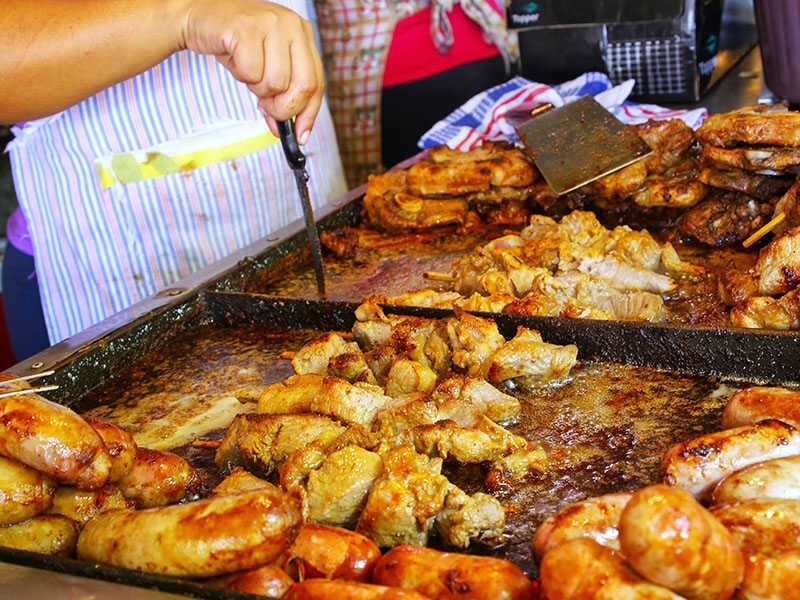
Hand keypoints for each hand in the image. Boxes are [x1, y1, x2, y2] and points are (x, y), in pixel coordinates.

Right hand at [180, 0, 323, 143]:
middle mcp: (291, 24)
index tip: (300, 135)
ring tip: (246, 68)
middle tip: (265, 106)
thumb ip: (284, 93)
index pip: (317, 82)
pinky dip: (240, 74)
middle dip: (283, 108)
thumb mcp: (268, 66)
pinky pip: (251, 73)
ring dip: (256, 87)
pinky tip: (234, 58)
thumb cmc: (236, 43)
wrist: (199, 16)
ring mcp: (270, 23)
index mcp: (302, 32)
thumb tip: (293, 132)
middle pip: (303, 86)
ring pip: (275, 83)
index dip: (308, 113)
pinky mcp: (246, 27)